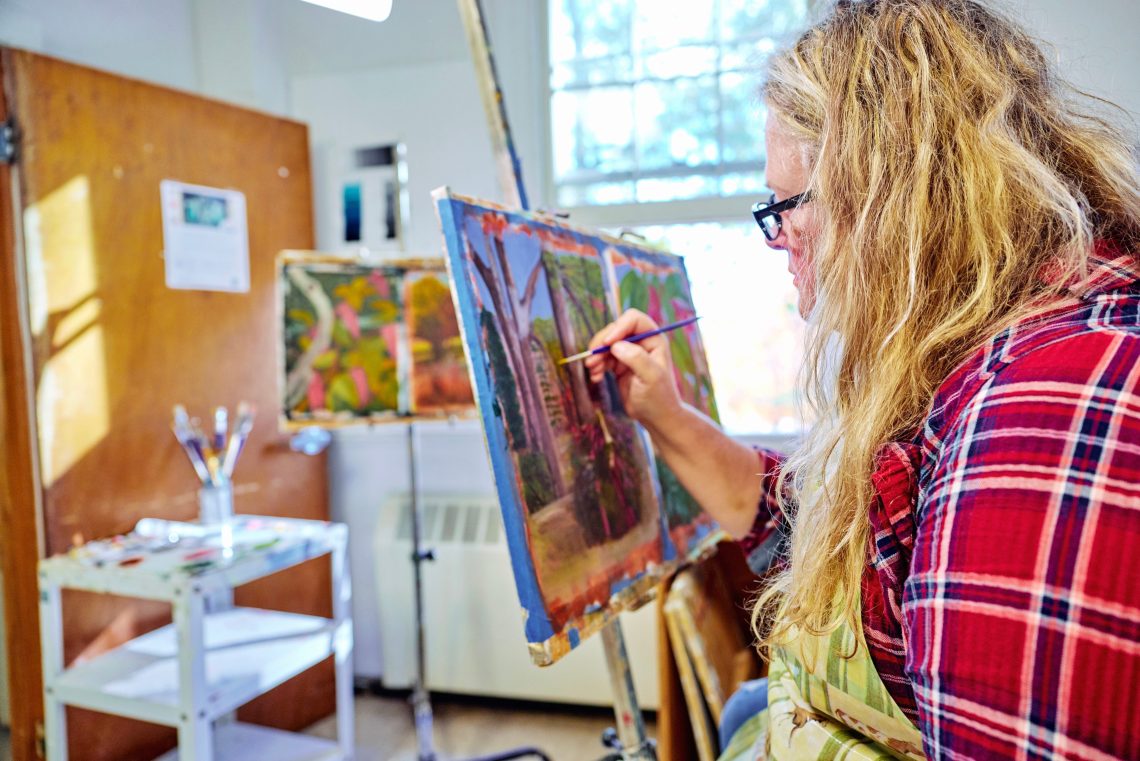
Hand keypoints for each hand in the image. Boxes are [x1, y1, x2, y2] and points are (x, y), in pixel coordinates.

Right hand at [585, 309, 681, 430]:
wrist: (656, 417)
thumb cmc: (659, 398)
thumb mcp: (651, 377)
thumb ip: (636, 358)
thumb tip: (616, 345)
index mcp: (654, 339)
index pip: (633, 320)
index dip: (618, 327)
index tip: (607, 343)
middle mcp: (641, 342)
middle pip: (615, 330)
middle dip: (601, 343)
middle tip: (592, 360)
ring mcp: (628, 353)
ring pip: (605, 344)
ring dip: (596, 356)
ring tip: (593, 371)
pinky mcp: (618, 364)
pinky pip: (602, 358)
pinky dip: (596, 365)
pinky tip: (596, 378)